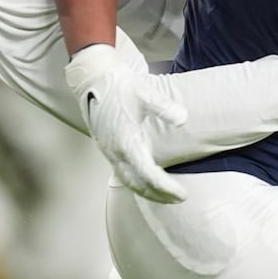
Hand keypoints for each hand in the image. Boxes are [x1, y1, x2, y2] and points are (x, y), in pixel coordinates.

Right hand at [65, 41, 187, 202]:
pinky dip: (135, 182)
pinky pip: (121, 173)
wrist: (93, 78)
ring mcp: (109, 151)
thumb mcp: (144, 93)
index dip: (166, 188)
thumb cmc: (119, 85)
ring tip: (165, 196)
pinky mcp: (107, 147)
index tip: (183, 195)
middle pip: (137, 185)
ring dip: (146, 191)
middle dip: (158, 196)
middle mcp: (115, 152)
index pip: (149, 175)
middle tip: (178, 200)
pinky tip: (146, 181)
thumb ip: (164, 107)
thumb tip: (183, 119)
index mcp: (126, 142)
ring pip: (128, 181)